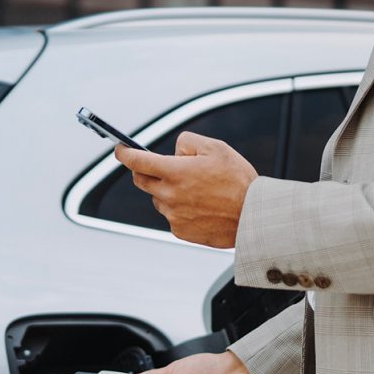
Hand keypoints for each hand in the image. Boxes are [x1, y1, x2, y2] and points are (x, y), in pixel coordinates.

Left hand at [113, 132, 257, 248]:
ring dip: (166, 191)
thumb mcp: (216, 148)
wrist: (253, 216)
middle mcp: (169, 195)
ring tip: (196, 190)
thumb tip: (174, 150)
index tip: (120, 150)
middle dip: (144, 170)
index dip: (124, 153)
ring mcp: (173, 215)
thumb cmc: (238, 182)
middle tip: (160, 167)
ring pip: (158, 199)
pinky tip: (200, 206)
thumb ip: (188, 142)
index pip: (138, 161)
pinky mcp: (180, 231)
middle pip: (141, 180)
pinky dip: (179, 208)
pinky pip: (171, 216)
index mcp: (175, 173)